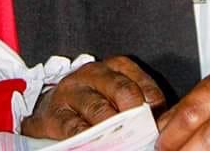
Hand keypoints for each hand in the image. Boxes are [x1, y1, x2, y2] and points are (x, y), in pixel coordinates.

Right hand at [21, 55, 165, 139]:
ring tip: (124, 140)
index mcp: (115, 66)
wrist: (52, 106)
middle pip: (121, 90)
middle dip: (134, 112)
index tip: (158, 121)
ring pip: (98, 108)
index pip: (141, 82)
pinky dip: (86, 137)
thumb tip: (158, 124)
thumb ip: (137, 103)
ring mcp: (72, 91)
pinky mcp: (54, 113)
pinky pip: (72, 127)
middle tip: (143, 129)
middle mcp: (94, 73)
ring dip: (113, 126)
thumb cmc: (93, 99)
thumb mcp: (116, 93)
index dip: (152, 103)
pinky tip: (96, 144)